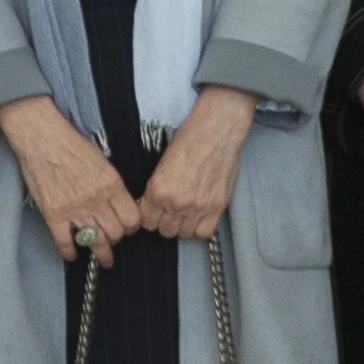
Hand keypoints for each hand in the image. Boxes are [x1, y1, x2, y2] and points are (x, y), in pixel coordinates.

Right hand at [0, 99, 133, 260]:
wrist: (41, 138)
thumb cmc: (70, 144)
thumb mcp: (102, 160)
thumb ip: (112, 185)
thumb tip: (120, 204)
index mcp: (111, 184)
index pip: (131, 218)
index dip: (132, 226)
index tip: (129, 228)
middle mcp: (96, 200)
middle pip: (116, 233)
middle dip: (117, 239)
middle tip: (114, 240)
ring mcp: (74, 209)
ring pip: (96, 242)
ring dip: (101, 253)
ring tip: (103, 258)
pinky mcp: (54, 215)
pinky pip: (65, 242)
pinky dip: (70, 252)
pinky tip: (73, 255)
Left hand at [138, 87, 256, 240]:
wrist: (217, 130)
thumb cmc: (190, 139)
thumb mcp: (162, 164)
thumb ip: (156, 189)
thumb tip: (153, 205)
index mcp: (158, 190)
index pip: (146, 222)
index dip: (150, 217)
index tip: (155, 212)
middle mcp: (176, 203)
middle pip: (164, 231)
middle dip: (165, 221)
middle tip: (170, 210)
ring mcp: (198, 207)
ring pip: (183, 234)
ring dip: (182, 225)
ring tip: (185, 212)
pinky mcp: (217, 207)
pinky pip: (204, 232)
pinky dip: (200, 227)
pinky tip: (199, 216)